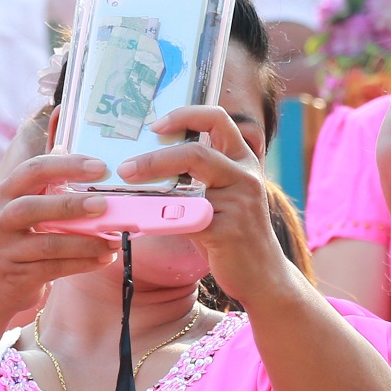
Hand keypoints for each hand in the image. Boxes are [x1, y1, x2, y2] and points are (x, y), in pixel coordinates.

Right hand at [0, 147, 115, 328]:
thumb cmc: (19, 235)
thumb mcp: (24, 206)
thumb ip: (45, 183)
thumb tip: (68, 146)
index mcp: (5, 193)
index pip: (33, 171)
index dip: (66, 166)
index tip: (99, 166)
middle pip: (31, 207)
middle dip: (69, 205)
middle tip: (104, 204)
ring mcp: (6, 249)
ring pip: (47, 244)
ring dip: (84, 242)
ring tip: (114, 239)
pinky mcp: (18, 275)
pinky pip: (54, 269)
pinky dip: (83, 263)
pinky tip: (105, 258)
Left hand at [116, 103, 294, 309]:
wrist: (264, 276)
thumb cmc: (233, 235)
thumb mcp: (220, 198)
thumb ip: (195, 179)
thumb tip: (145, 168)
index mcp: (243, 161)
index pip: (218, 119)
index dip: (185, 115)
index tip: (156, 125)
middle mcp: (245, 177)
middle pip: (196, 152)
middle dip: (154, 157)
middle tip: (127, 167)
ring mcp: (239, 204)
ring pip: (188, 184)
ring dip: (153, 182)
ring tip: (129, 186)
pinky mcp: (228, 232)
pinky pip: (185, 219)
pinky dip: (160, 218)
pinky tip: (144, 221)